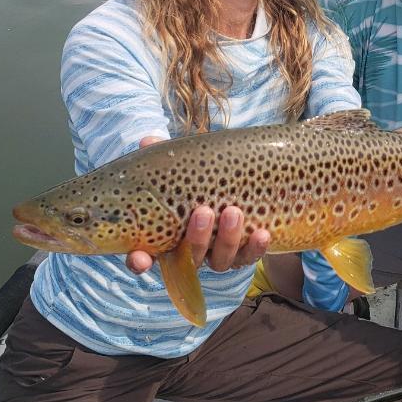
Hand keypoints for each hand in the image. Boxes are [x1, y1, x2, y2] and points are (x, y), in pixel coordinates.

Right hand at [125, 137, 270, 274]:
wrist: (246, 185)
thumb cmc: (200, 176)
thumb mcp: (183, 164)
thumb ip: (164, 155)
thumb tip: (148, 140)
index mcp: (166, 233)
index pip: (144, 257)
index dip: (139, 261)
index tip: (139, 257)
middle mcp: (190, 250)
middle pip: (190, 257)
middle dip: (197, 238)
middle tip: (203, 212)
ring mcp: (217, 254)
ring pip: (219, 260)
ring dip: (227, 239)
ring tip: (233, 211)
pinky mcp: (243, 253)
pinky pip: (248, 257)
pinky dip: (255, 249)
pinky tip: (262, 233)